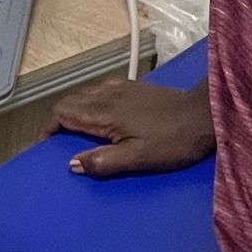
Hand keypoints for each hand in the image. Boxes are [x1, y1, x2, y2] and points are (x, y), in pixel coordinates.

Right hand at [51, 77, 213, 178]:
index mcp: (105, 112)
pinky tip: (102, 118)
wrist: (205, 114)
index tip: (46, 144)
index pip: (62, 112)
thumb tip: (72, 164)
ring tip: (77, 131)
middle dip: (59, 120)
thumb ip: (104, 162)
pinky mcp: (134, 87)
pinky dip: (90, 103)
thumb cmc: (174, 139)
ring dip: (75, 111)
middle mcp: (108, 94)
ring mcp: (122, 87)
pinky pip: (100, 91)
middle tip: (59, 141)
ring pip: (84, 94)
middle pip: (70, 101)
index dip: (49, 127)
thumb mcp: (139, 158)